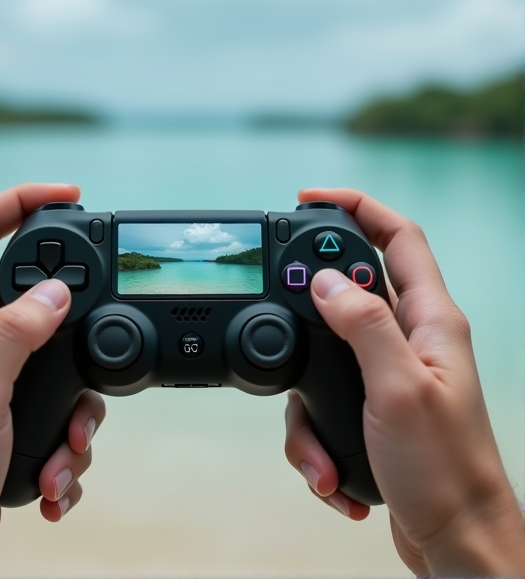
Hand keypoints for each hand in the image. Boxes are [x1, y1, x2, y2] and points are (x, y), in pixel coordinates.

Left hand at [0, 184, 105, 576]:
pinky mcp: (14, 405)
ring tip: (65, 444)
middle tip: (98, 330)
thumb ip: (16, 334)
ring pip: (59, 353)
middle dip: (74, 317)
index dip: (19, 200)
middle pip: (32, 289)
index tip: (67, 196)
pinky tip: (55, 471)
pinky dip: (71, 436)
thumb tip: (56, 292)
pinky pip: (62, 400)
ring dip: (78, 405)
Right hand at [285, 188, 524, 576]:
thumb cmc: (444, 470)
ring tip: (321, 452)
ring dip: (308, 406)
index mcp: (431, 321)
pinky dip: (315, 436)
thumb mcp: (398, 390)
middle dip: (309, 310)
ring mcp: (388, 372)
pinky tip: (332, 471)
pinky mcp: (370, 404)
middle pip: (350, 289)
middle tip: (285, 325)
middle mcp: (410, 339)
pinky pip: (324, 399)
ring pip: (325, 353)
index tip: (309, 199)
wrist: (454, 539)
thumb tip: (326, 279)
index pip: (398, 237)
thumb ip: (363, 325)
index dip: (356, 207)